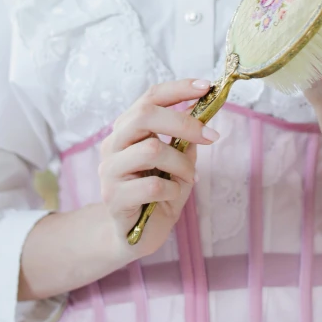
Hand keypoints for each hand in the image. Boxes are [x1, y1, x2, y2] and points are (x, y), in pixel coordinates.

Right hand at [98, 79, 217, 258]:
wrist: (135, 234)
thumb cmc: (158, 192)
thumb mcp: (178, 161)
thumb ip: (186, 139)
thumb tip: (205, 111)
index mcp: (128, 128)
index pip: (149, 97)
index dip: (178, 89)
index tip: (206, 87)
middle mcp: (113, 144)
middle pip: (144, 116)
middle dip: (183, 122)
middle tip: (211, 137)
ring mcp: (110, 170)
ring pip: (151, 150)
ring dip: (181, 163)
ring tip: (189, 177)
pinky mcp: (113, 197)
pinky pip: (153, 185)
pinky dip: (173, 189)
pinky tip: (172, 195)